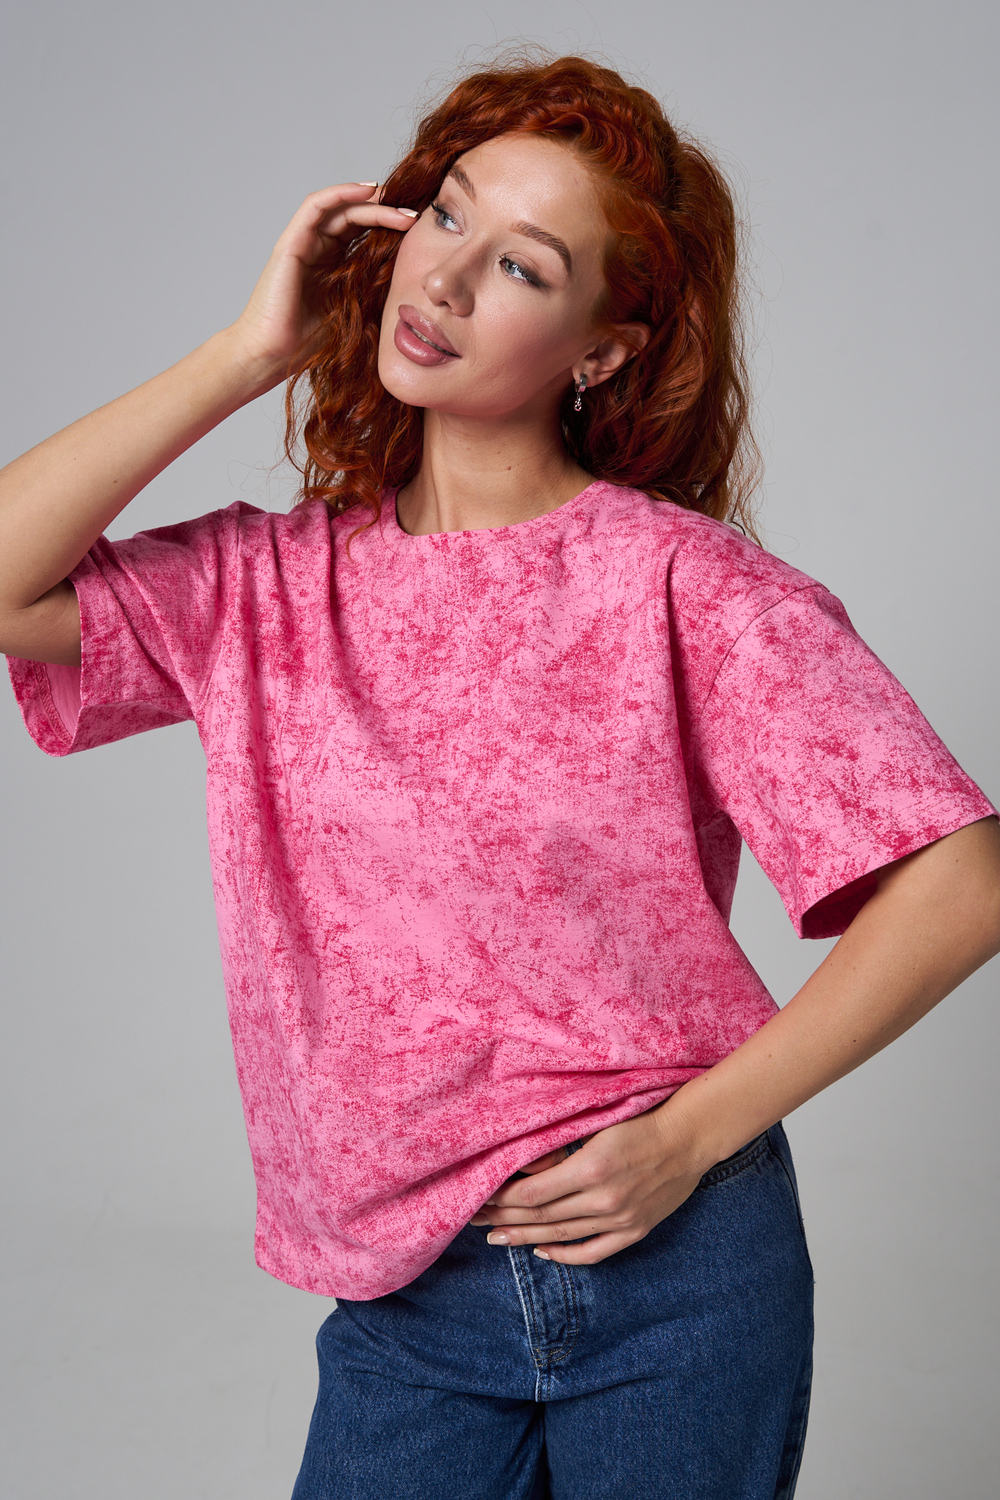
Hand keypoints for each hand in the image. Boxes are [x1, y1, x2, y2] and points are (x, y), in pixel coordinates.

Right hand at [229, 183, 417, 381]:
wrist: (273, 356)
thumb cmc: (309, 345)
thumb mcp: (357, 315)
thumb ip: (376, 294)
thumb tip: (414, 284)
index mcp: (333, 266)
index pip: (364, 234)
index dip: (390, 227)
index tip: (417, 230)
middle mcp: (317, 250)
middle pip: (354, 217)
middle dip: (386, 212)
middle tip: (414, 215)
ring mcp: (302, 244)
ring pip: (339, 208)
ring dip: (370, 201)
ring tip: (397, 203)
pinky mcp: (290, 243)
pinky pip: (316, 206)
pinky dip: (341, 193)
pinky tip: (369, 191)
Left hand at [469, 1103, 708, 1264]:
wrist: (689, 1136)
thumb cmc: (641, 1119)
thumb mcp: (597, 1124)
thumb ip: (561, 1147)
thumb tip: (522, 1166)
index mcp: (591, 1168)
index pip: (532, 1194)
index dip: (502, 1200)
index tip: (479, 1199)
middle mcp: (603, 1200)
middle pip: (541, 1217)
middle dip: (504, 1220)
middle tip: (476, 1221)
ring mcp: (620, 1220)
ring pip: (561, 1236)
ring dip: (525, 1239)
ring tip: (497, 1239)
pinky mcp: (634, 1231)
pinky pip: (593, 1252)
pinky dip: (565, 1256)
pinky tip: (543, 1252)